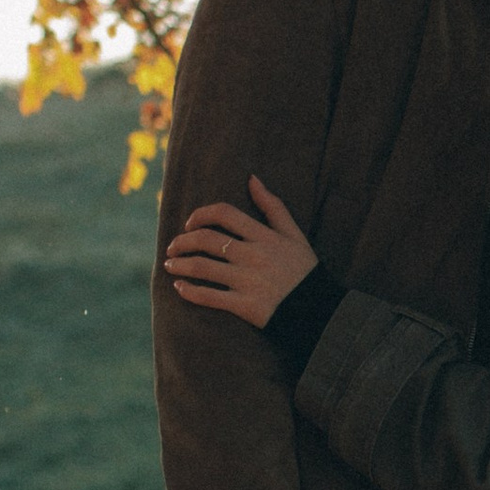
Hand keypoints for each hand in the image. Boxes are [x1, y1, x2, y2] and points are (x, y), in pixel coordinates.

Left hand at [164, 175, 316, 328]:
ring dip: (180, 264)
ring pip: (202, 268)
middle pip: (207, 240)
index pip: (224, 214)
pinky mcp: (244, 306)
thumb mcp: (294, 234)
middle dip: (183, 241)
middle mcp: (254, 256)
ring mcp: (248, 281)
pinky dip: (189, 291)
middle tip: (173, 247)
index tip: (190, 223)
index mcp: (265, 236)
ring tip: (169, 264)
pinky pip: (209, 297)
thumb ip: (273, 206)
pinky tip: (179, 287)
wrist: (320, 310)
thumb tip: (251, 178)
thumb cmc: (304, 270)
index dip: (200, 215)